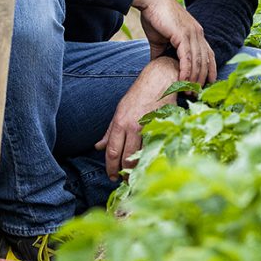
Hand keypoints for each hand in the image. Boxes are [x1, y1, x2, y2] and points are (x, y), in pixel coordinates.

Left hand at [95, 55, 179, 177]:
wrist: (160, 80)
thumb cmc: (139, 95)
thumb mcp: (120, 111)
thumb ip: (110, 131)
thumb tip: (98, 147)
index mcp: (120, 123)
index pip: (112, 152)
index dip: (111, 167)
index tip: (112, 176)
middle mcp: (132, 126)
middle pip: (126, 157)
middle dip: (124, 172)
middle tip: (124, 181)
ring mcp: (147, 127)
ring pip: (141, 155)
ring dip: (137, 169)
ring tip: (136, 176)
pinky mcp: (161, 126)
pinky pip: (155, 148)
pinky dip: (151, 158)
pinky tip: (150, 164)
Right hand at [133, 0, 215, 83]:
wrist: (150, 1)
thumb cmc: (155, 17)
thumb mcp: (160, 39)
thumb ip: (162, 53)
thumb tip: (157, 65)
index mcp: (196, 33)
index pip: (208, 54)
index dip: (210, 69)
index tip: (209, 83)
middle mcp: (198, 33)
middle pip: (205, 60)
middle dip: (202, 78)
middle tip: (197, 93)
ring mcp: (192, 33)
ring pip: (198, 60)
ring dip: (194, 78)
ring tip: (190, 91)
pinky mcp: (183, 34)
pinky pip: (187, 57)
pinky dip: (186, 70)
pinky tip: (183, 80)